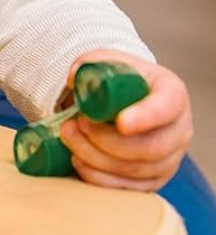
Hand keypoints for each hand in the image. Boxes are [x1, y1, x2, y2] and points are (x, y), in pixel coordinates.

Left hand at [60, 49, 192, 190]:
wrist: (128, 97)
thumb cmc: (119, 77)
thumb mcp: (106, 60)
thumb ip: (89, 64)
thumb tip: (73, 80)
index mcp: (172, 93)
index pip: (166, 108)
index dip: (145, 118)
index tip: (120, 122)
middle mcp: (179, 129)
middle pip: (150, 147)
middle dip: (107, 140)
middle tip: (77, 124)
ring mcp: (170, 158)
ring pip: (137, 169)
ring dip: (96, 156)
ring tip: (69, 135)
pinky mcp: (155, 178)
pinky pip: (129, 187)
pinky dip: (101, 177)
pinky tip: (78, 160)